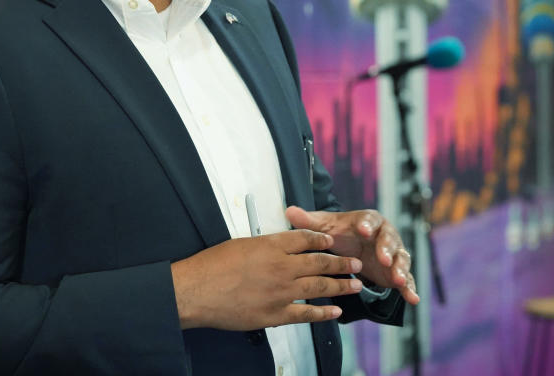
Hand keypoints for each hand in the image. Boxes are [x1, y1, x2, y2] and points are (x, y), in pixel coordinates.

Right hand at [171, 229, 363, 329]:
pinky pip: (306, 314)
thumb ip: (264, 246)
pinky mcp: (276, 314)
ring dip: (340, 286)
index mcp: (271, 245)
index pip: (305, 239)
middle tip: (354, 263)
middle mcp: (281, 267)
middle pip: (319, 262)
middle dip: (340, 263)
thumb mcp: (240, 244)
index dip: (322, 239)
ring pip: (318, 287)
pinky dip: (323, 313)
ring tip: (355, 285)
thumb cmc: (212, 266)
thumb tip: (277, 248)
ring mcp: (280, 292)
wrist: (198, 291)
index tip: (332, 241)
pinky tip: (335, 312)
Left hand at [285, 206, 419, 305]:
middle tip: (383, 259)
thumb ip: (310, 222)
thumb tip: (289, 211)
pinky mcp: (397, 272)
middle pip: (389, 240)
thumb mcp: (325, 227)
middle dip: (387, 250)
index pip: (370, 220)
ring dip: (401, 269)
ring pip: (400, 260)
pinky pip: (407, 280)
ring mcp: (393, 254)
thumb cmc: (341, 233)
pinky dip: (410, 288)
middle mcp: (385, 235)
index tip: (364, 231)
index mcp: (369, 221)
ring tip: (399, 280)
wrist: (355, 245)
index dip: (368, 225)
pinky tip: (413, 299)